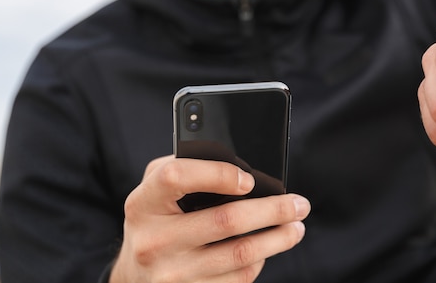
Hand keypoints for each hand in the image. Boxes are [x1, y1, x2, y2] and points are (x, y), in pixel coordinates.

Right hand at [110, 156, 309, 282]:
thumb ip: (186, 168)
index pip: (177, 177)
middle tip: (300, 204)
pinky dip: (259, 261)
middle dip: (273, 210)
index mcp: (143, 203)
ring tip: (297, 227)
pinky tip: (268, 249)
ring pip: (240, 255)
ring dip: (278, 240)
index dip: (217, 174)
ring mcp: (172, 274)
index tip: (250, 179)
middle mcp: (154, 241)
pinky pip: (237, 279)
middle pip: (225, 220)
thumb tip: (238, 164)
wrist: (135, 276)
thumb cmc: (155, 219)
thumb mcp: (155, 189)